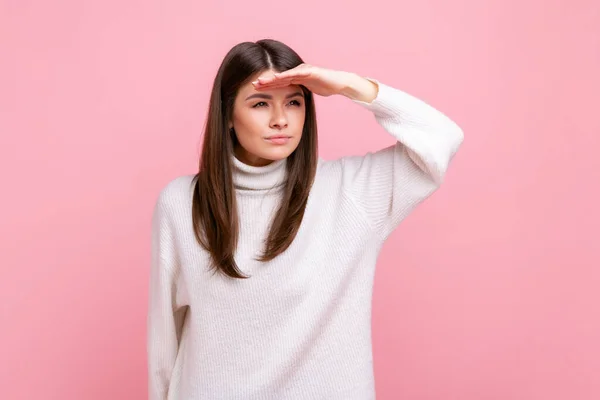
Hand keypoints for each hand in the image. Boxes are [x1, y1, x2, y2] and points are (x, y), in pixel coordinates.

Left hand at [252, 64, 378, 102]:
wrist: (340, 82)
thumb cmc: (326, 87)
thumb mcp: (308, 92)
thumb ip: (299, 95)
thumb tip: (290, 106)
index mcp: (295, 78)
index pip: (278, 83)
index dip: (267, 86)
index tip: (254, 90)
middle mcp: (297, 72)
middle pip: (278, 77)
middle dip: (265, 81)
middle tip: (252, 85)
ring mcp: (303, 70)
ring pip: (284, 74)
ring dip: (272, 78)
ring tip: (260, 81)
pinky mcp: (310, 70)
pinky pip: (295, 73)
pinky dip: (285, 76)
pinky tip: (276, 78)